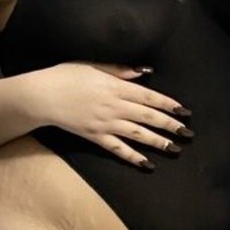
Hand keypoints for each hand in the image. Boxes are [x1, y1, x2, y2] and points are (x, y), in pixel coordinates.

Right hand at [40, 62, 192, 168]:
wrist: (42, 96)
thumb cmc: (66, 76)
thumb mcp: (93, 65)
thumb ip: (120, 70)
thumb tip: (144, 71)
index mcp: (115, 86)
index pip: (149, 97)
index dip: (168, 105)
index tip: (184, 111)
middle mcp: (114, 106)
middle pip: (147, 117)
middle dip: (169, 125)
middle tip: (187, 133)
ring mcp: (105, 124)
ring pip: (137, 134)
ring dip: (157, 142)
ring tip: (174, 149)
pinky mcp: (95, 137)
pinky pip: (118, 149)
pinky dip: (133, 157)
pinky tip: (146, 164)